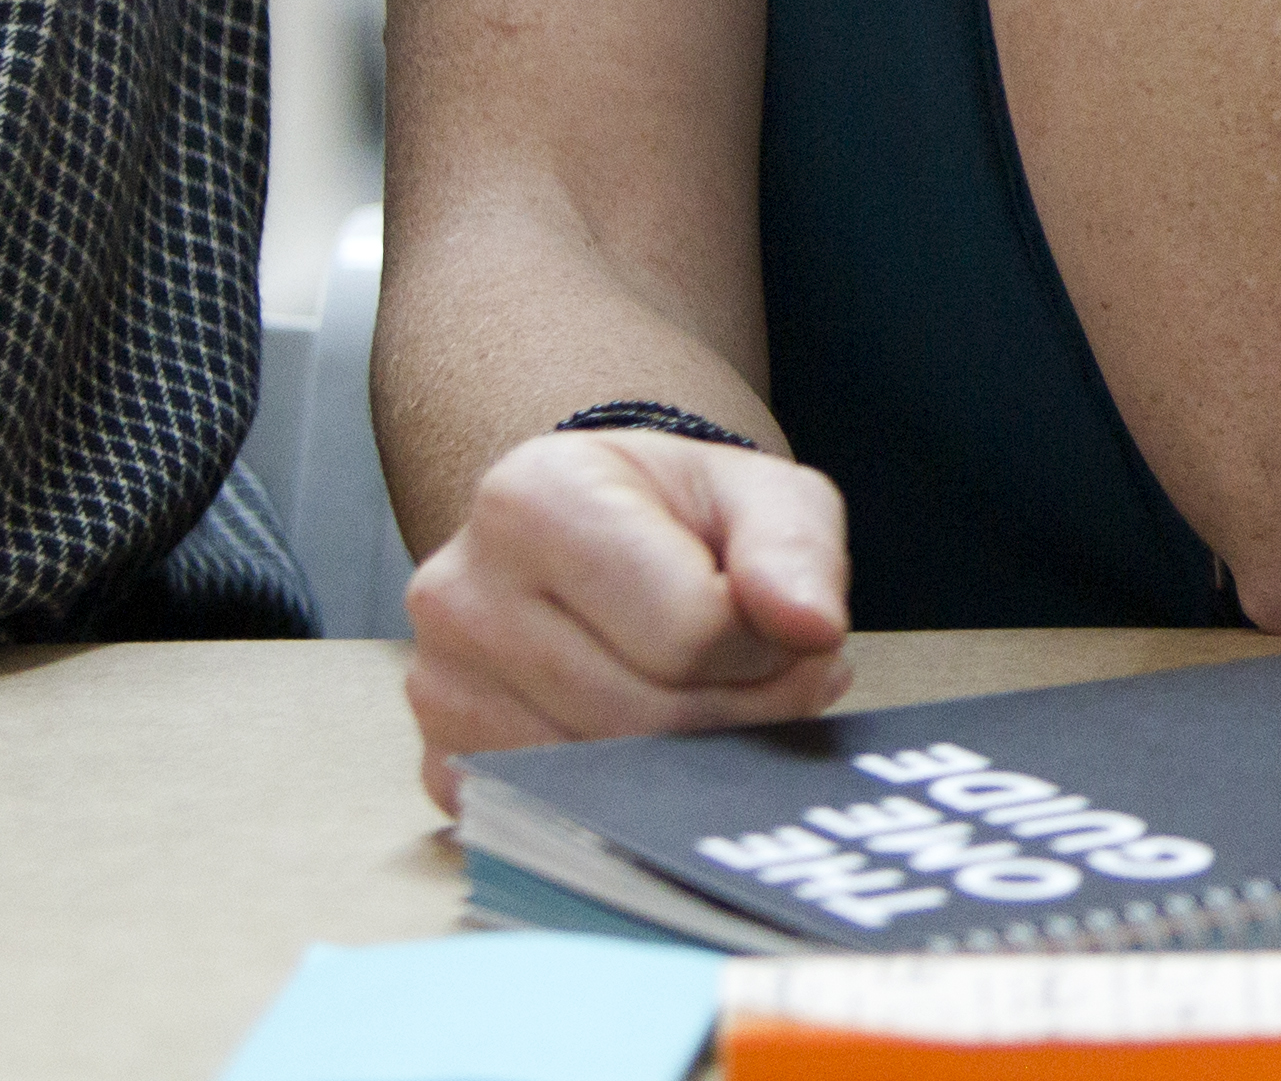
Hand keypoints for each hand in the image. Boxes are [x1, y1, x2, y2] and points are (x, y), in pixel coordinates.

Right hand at [400, 430, 853, 812]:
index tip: (784, 627)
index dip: (768, 648)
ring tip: (721, 695)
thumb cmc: (681, 516)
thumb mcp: (762, 494)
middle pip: (648, 717)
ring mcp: (438, 686)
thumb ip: (796, 548)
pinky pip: (560, 817)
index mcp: (535, 496)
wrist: (600, 538)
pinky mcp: (443, 764)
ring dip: (695, 760)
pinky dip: (631, 795)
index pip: (690, 631)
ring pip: (605, 783)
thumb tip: (811, 627)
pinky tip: (657, 733)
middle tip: (776, 677)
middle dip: (743, 712)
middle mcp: (460, 591)